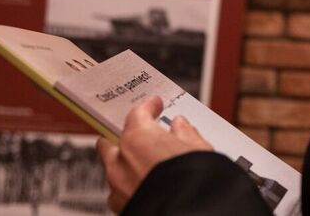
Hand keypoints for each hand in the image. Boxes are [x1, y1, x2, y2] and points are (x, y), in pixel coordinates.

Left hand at [96, 96, 212, 212]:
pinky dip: (130, 189)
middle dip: (124, 139)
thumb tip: (181, 127)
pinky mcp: (122, 209)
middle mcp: (121, 162)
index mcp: (138, 139)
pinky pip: (119, 194)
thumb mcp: (199, 149)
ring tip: (147, 167)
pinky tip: (146, 188)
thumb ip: (185, 134)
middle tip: (142, 137)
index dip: (148, 107)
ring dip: (126, 166)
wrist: (193, 213)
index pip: (137, 114)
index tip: (154, 105)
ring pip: (113, 171)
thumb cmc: (195, 182)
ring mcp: (118, 189)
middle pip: (111, 142)